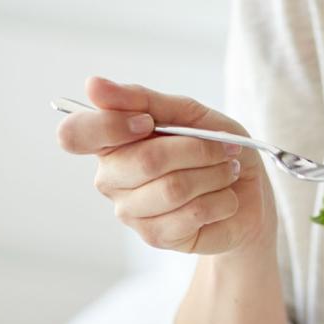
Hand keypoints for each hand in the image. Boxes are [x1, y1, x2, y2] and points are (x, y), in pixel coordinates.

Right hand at [56, 76, 276, 254]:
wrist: (248, 195)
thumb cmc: (213, 150)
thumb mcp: (188, 113)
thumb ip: (144, 99)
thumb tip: (93, 86)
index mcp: (108, 141)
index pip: (75, 134)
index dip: (111, 126)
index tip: (147, 122)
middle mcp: (110, 178)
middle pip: (146, 161)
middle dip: (198, 150)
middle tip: (223, 148)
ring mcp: (130, 212)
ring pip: (174, 189)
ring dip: (215, 175)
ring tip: (228, 171)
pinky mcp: (156, 237)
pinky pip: (193, 214)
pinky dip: (222, 201)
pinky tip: (225, 198)